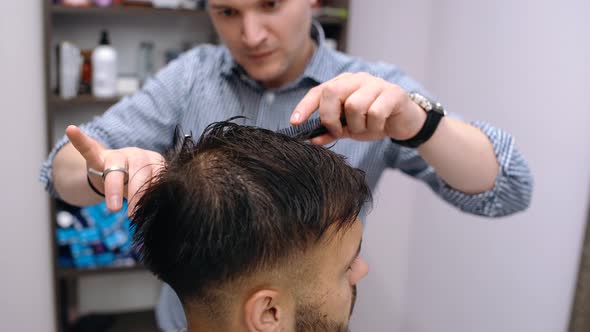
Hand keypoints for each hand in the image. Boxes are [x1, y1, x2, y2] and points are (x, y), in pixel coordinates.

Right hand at [65, 125, 164, 213]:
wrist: (117, 175)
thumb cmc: (135, 184)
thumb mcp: (146, 190)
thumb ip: (152, 196)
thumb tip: (157, 214)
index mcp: (153, 163)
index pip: (157, 176)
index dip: (153, 194)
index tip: (148, 212)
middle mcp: (137, 154)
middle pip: (139, 169)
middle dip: (137, 192)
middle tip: (133, 215)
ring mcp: (117, 154)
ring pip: (116, 166)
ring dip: (114, 187)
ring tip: (113, 209)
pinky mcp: (97, 155)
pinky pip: (88, 147)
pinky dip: (80, 140)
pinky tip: (72, 130)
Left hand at [290, 72, 425, 144]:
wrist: (404, 121)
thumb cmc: (373, 121)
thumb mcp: (349, 128)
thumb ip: (331, 131)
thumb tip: (311, 140)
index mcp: (343, 84)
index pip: (318, 91)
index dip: (305, 106)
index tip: (295, 122)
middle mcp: (357, 79)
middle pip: (332, 92)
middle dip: (330, 117)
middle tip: (338, 131)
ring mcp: (376, 84)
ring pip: (355, 105)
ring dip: (357, 125)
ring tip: (364, 128)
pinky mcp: (393, 93)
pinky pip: (375, 113)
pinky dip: (374, 126)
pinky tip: (380, 126)